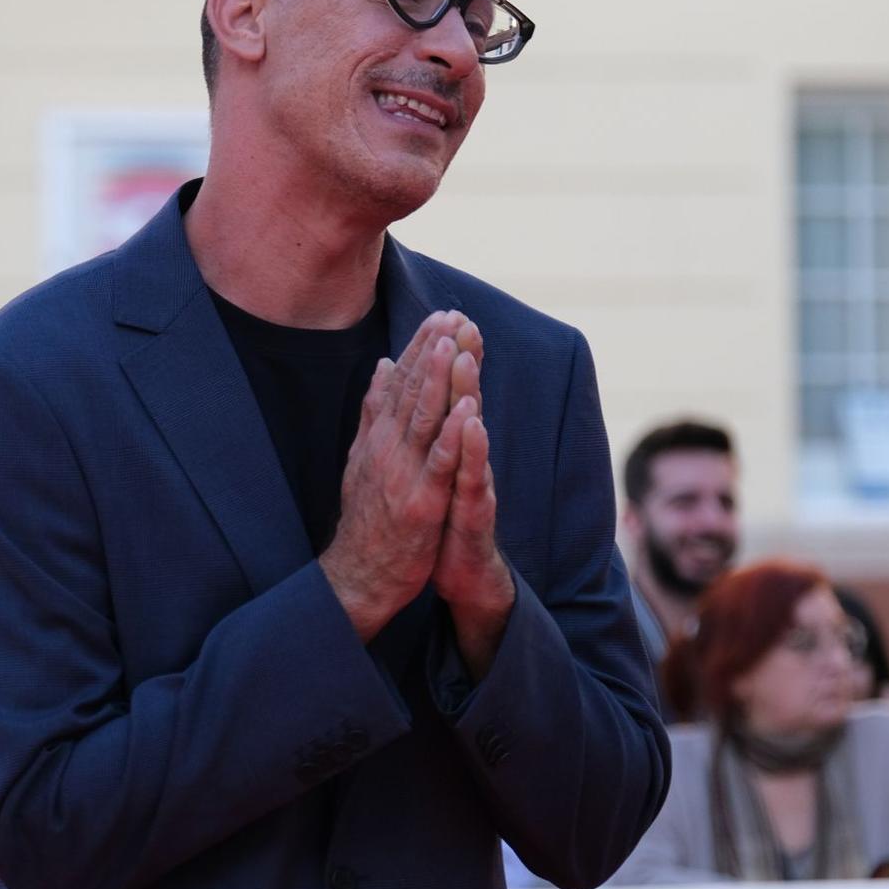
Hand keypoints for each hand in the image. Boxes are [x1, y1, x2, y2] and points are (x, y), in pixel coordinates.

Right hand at [320, 310, 472, 639]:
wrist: (359, 574)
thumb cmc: (368, 518)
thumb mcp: (364, 456)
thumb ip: (374, 411)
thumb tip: (381, 366)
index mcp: (378, 436)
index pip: (399, 382)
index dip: (420, 348)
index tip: (440, 315)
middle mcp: (387, 448)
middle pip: (412, 392)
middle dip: (432, 352)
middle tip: (451, 315)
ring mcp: (403, 473)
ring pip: (424, 419)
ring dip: (440, 380)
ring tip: (454, 345)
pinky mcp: (422, 502)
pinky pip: (440, 464)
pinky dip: (453, 436)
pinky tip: (467, 411)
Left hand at [432, 321, 515, 672]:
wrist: (460, 575)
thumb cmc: (444, 520)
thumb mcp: (430, 471)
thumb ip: (428, 432)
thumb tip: (414, 396)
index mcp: (448, 448)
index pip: (449, 395)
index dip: (449, 355)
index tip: (446, 313)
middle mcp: (464, 459)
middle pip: (465, 402)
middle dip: (465, 360)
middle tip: (464, 319)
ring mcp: (472, 482)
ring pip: (471, 434)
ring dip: (471, 394)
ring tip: (468, 357)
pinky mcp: (473, 512)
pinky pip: (473, 478)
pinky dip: (472, 451)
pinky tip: (473, 425)